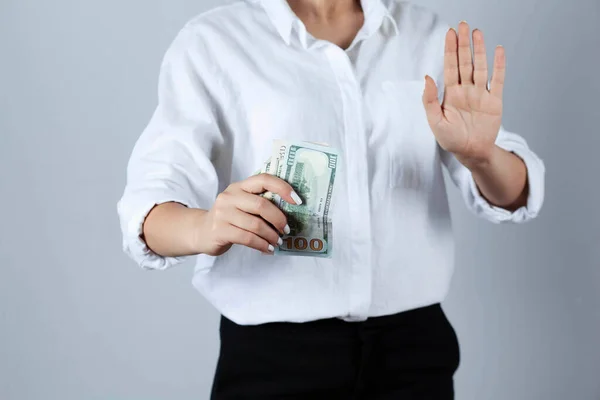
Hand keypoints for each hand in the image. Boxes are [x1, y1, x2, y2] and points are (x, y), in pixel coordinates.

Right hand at [195, 174, 300, 255]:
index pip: (264, 179)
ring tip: (277, 242)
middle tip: (286, 230)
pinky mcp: (219, 230)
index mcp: (240, 186)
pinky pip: (247, 238)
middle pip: (261, 205)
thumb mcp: (242, 205)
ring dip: (271, 236)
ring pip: (255, 224)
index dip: (283, 188)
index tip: (297, 201)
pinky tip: (268, 249)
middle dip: (278, 219)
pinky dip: (261, 245)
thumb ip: (259, 203)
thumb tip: (290, 212)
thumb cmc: (229, 218)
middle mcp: (230, 196)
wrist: (201, 231)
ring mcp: (223, 213)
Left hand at [422, 21, 504, 167]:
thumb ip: (430, 100)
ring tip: (477, 33)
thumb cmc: (451, 139)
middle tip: (463, 25)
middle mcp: (466, 90)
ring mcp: (481, 94)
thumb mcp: (435, 122)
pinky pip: (498, 79)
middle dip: (463, 44)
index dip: (449, 50)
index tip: (449, 33)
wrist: (471, 153)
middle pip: (465, 62)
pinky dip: (499, 65)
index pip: (449, 67)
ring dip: (479, 50)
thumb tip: (427, 77)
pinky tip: (498, 50)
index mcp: (450, 94)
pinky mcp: (495, 101)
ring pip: (480, 67)